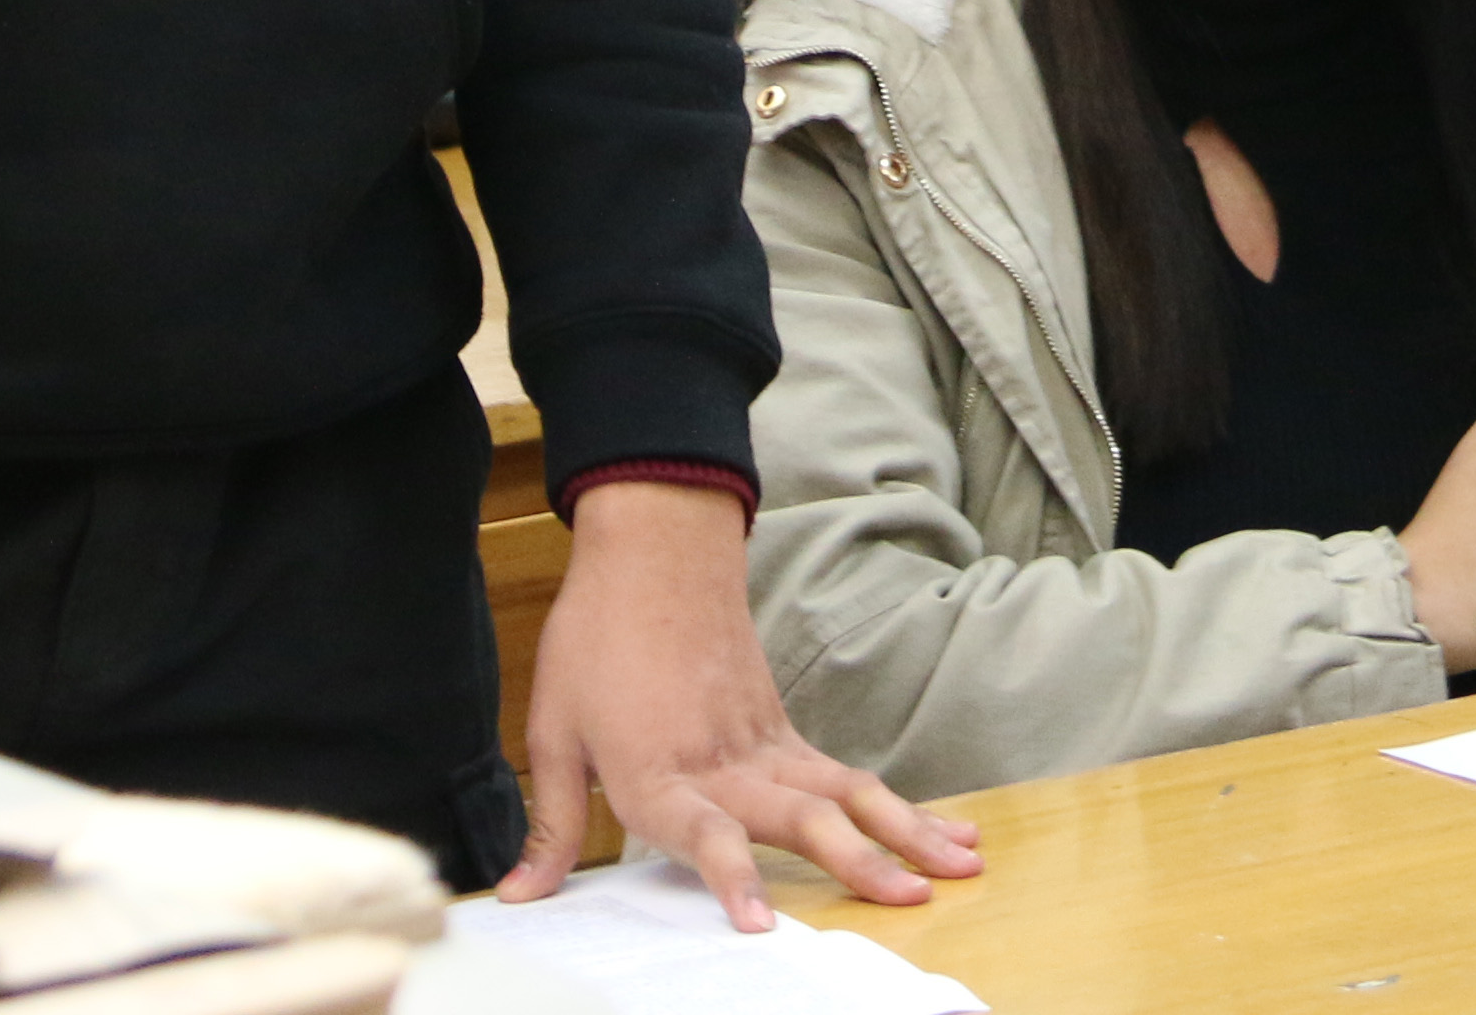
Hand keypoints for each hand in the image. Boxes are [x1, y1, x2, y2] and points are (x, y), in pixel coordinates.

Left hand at [504, 478, 979, 926]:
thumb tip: (518, 898)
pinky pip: (848, 777)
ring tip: (957, 869)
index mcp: (657, 772)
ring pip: (845, 795)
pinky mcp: (785, 729)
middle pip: (798, 816)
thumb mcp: (553, 732)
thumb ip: (548, 825)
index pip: (702, 833)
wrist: (653, 551)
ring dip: (904, 833)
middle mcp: (722, 763)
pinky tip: (941, 833)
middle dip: (857, 862)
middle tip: (907, 897)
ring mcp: (764, 743)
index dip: (731, 877)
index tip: (761, 923)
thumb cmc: (596, 639)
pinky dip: (899, 807)